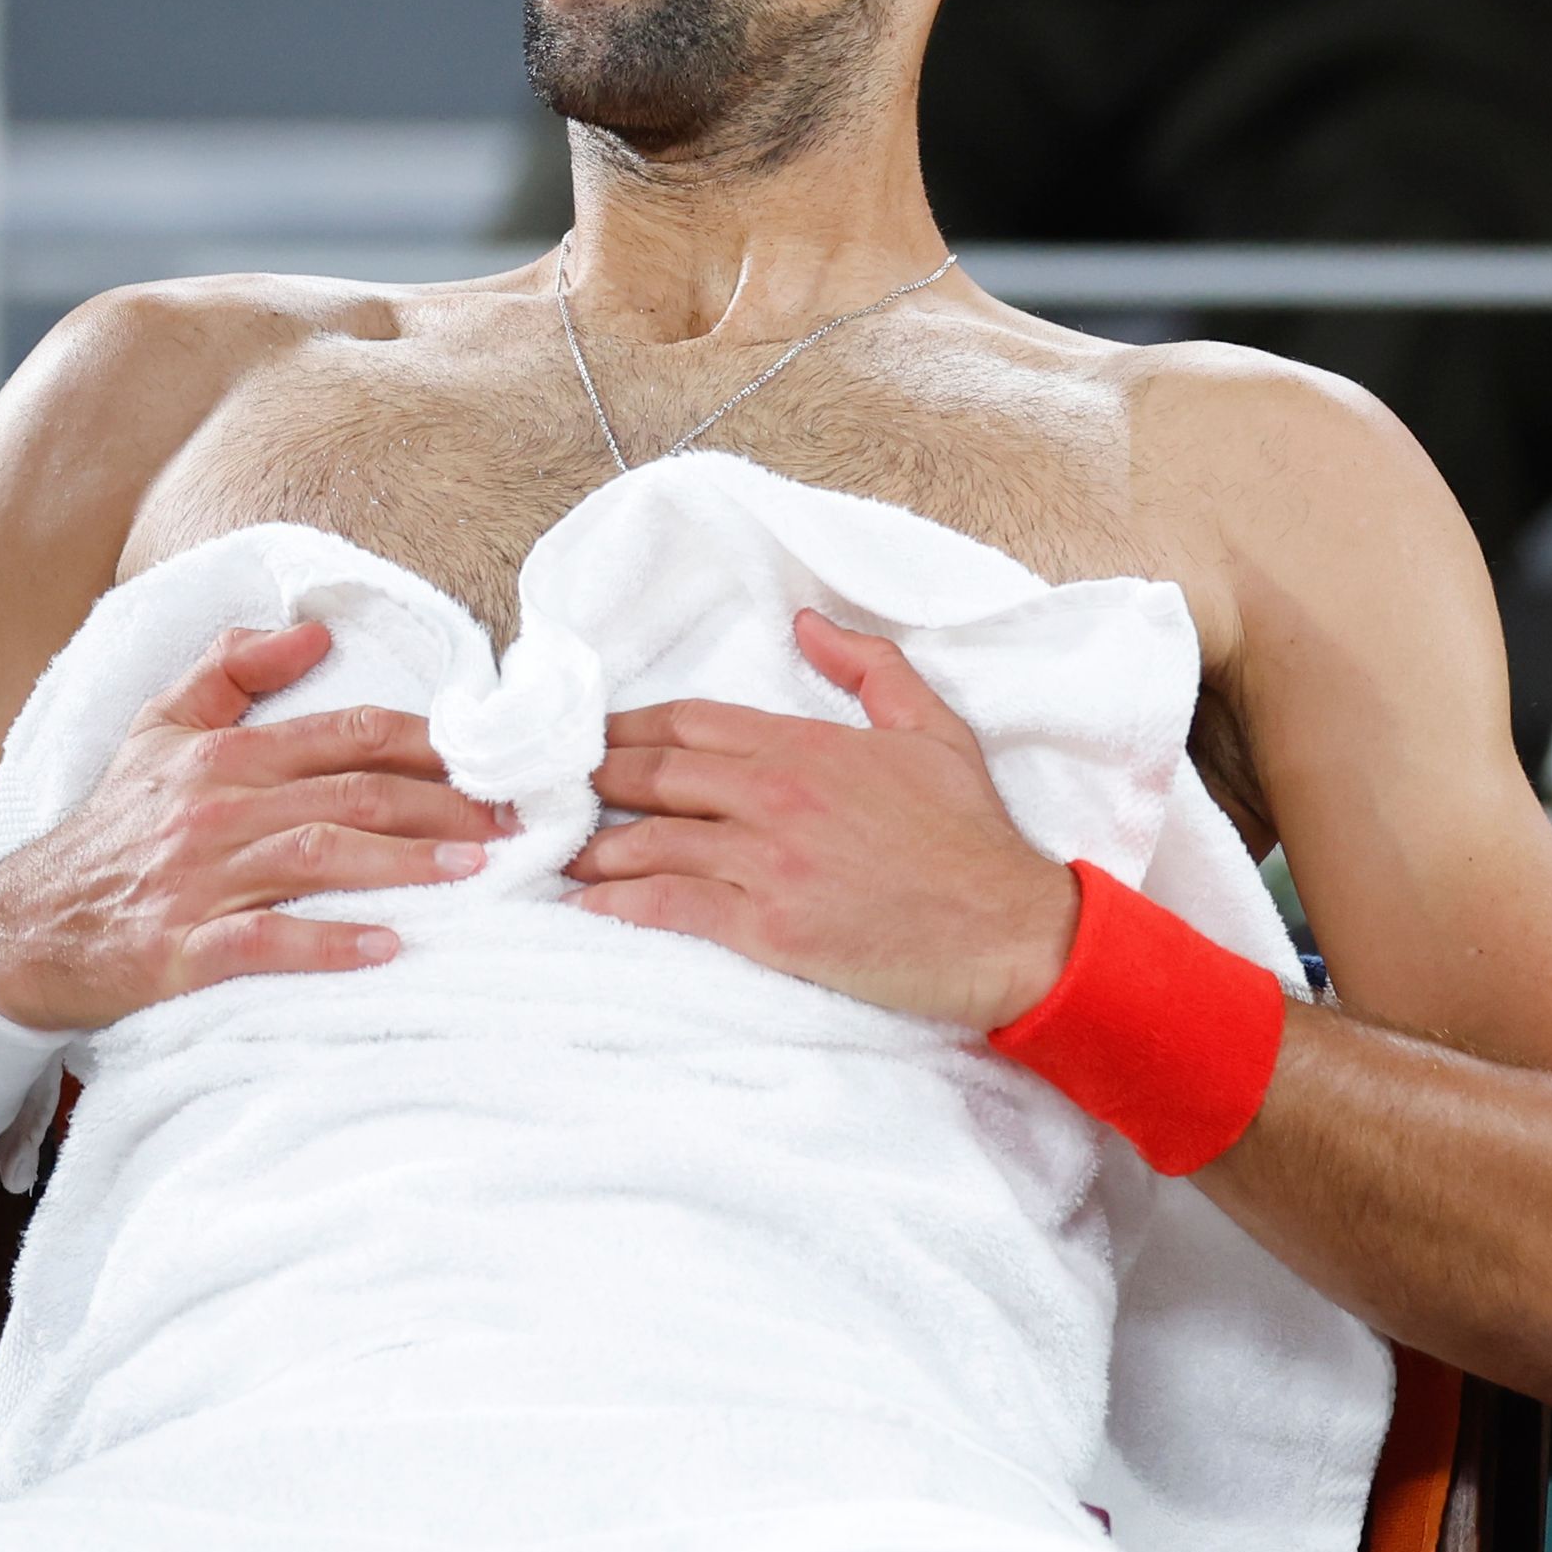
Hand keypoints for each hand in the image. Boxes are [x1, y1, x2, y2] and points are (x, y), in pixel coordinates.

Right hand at [0, 621, 514, 1030]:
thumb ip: (231, 667)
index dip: (428, 746)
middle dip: (442, 808)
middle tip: (515, 827)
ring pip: (317, 859)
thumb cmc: (111, 828)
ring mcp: (197, 879)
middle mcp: (214, 809)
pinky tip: (388, 948)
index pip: (344, 735)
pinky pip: (265, 943)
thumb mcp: (158, 729)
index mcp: (222, 755)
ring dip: (404, 866)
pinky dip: (328, 944)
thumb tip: (312, 628)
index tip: (494, 764)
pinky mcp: (180, 950)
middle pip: (350, 795)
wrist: (23, 927)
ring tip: (475, 876)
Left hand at [566, 609, 1078, 1029]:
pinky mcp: (768, 927)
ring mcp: (767, 861)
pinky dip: (618, 902)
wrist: (1009, 929)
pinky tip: (583, 905)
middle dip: (590, 779)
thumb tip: (806, 622)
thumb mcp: (932, 727)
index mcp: (803, 745)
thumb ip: (869, 667)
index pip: (688, 721)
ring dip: (591, 846)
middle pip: (654, 774)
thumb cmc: (972, 836)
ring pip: (649, 840)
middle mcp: (773, 794)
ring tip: (551, 852)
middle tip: (541, 791)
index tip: (584, 738)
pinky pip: (670, 906)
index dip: (625, 728)